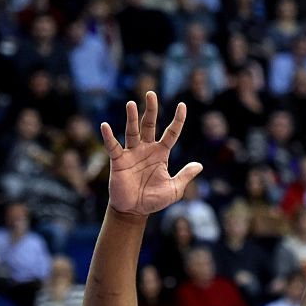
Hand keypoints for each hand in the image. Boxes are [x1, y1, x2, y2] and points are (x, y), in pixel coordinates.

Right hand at [101, 92, 202, 216]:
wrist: (135, 211)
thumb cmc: (154, 199)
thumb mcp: (174, 189)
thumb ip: (185, 176)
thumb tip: (199, 165)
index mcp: (161, 154)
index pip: (171, 133)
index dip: (177, 120)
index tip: (182, 105)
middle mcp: (147, 149)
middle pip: (149, 125)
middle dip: (151, 110)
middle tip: (151, 94)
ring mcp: (132, 153)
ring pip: (132, 131)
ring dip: (132, 118)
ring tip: (131, 103)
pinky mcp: (119, 161)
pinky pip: (113, 147)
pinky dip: (109, 137)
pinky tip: (105, 126)